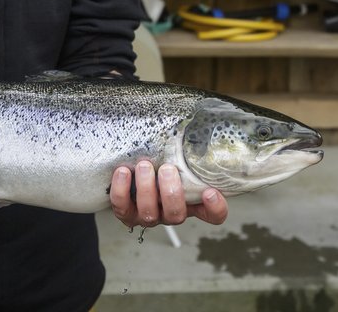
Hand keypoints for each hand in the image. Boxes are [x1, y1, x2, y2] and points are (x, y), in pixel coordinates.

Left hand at [109, 160, 227, 228]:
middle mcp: (170, 212)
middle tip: (167, 169)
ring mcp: (148, 216)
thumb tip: (191, 121)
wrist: (129, 170)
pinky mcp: (125, 213)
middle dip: (171, 193)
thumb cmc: (159, 162)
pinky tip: (123, 172)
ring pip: (149, 213)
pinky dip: (122, 190)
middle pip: (176, 215)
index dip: (215, 208)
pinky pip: (121, 207)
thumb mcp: (177, 158)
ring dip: (146, 188)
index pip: (213, 215)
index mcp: (190, 201)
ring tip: (144, 165)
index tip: (210, 192)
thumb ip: (187, 150)